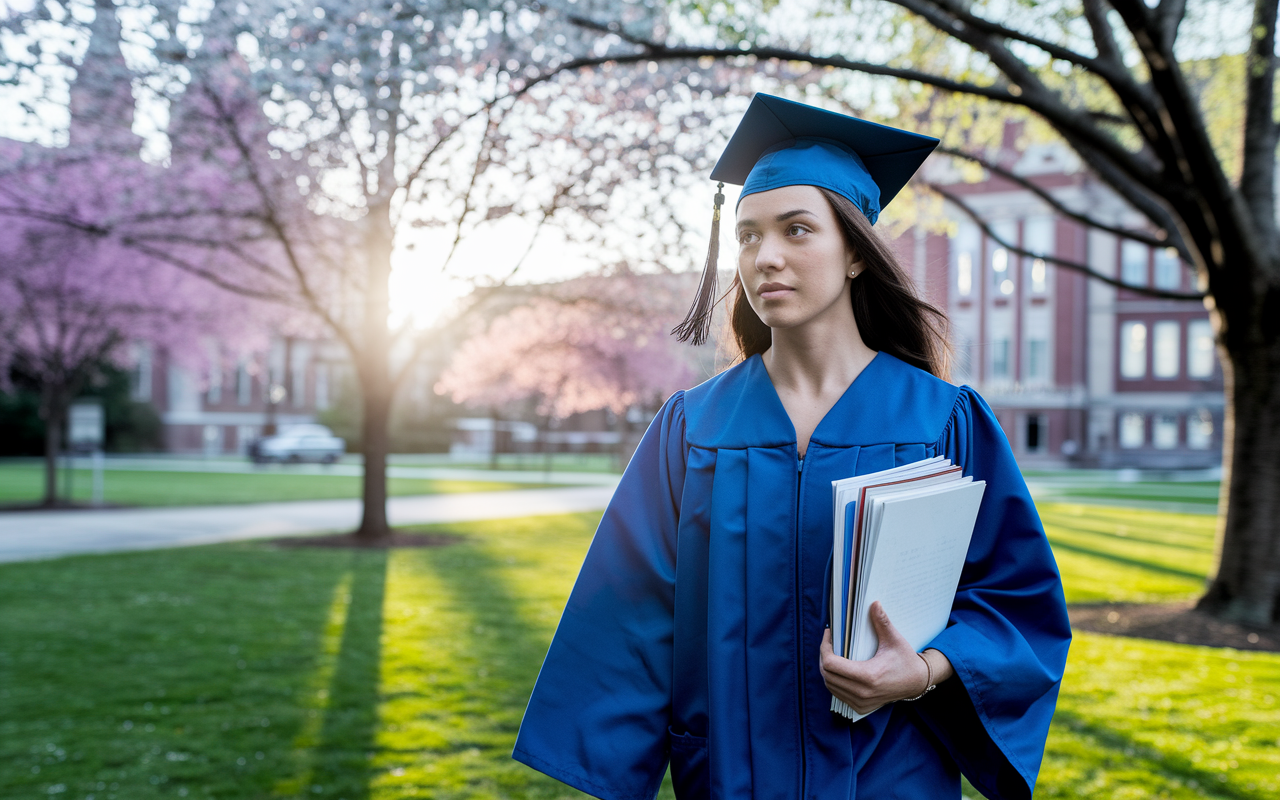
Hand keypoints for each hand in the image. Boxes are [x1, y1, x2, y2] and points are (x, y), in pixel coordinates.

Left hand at [819, 601, 949, 714]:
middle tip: (829, 642)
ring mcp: (860, 703)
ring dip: (827, 669)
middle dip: (823, 656)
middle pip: (826, 674)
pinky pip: (838, 694)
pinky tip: (839, 668)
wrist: (917, 683)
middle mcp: (862, 693)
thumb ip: (882, 622)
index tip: (829, 635)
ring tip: (832, 653)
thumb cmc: (906, 660)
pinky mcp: (861, 707)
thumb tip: (874, 604)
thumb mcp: (895, 640)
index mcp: (868, 676)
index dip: (824, 647)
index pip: (831, 664)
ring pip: (830, 685)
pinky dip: (834, 681)